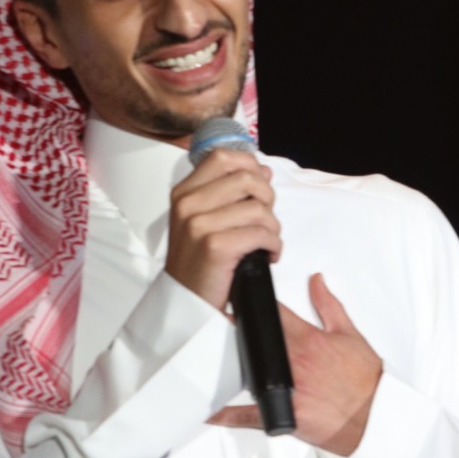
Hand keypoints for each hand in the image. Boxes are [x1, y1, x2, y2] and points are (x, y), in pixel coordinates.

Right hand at [165, 148, 281, 311]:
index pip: (222, 156)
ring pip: (258, 208)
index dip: (249, 165)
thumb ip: (231, 193)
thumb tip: (264, 171)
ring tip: (266, 241)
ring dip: (273, 227)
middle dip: (267, 197)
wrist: (185, 300)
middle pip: (246, 178)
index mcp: (184, 193)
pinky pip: (262, 233)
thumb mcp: (204, 220)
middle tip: (265, 219)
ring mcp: (199, 225)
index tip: (258, 186)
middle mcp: (188, 204)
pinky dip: (274, 245)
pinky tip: (268, 255)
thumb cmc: (199, 261)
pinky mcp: (215, 246)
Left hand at [210, 273, 382, 455]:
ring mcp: (286, 388)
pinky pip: (249, 416)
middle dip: (232, 331)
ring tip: (205, 357)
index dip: (250, 303)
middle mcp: (293, 361)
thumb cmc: (364, 379)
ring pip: (246, 374)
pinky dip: (227, 415)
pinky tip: (209, 411)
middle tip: (211, 324)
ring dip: (227, 366)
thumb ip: (329, 304)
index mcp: (306, 339)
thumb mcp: (349, 334)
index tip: (234, 296)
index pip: (271, 313)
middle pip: (252, 340)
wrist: (375, 416)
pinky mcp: (284, 415)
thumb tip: (317, 280)